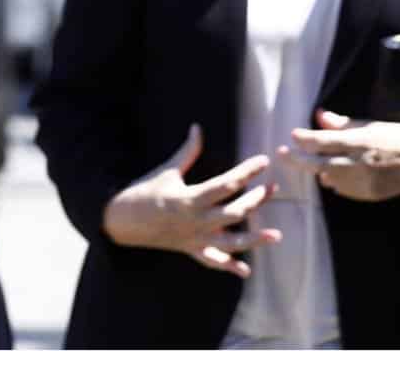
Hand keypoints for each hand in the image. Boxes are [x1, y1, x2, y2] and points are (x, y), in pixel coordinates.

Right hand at [101, 123, 279, 278]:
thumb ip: (187, 152)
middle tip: (272, 188)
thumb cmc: (145, 191)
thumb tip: (197, 129)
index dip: (247, 171)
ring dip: (254, 239)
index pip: (226, 183)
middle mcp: (196, 220)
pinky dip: (229, 267)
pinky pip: (213, 261)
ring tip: (276, 235)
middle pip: (235, 212)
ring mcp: (195, 238)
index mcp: (190, 198)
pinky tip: (245, 271)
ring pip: (231, 241)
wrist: (123, 220)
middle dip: (256, 200)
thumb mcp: (167, 170)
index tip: (262, 161)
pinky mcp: (191, 249)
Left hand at [281, 108, 399, 201]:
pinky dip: (334, 181)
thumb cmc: (397, 136)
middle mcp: (358, 164)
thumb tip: (319, 116)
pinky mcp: (368, 195)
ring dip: (317, 170)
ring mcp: (363, 182)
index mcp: (359, 142)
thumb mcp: (370, 125)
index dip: (304, 139)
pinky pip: (342, 190)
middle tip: (281, 153)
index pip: (322, 142)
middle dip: (296, 159)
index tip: (292, 135)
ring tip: (312, 162)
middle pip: (317, 164)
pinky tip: (333, 174)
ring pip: (327, 178)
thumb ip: (342, 124)